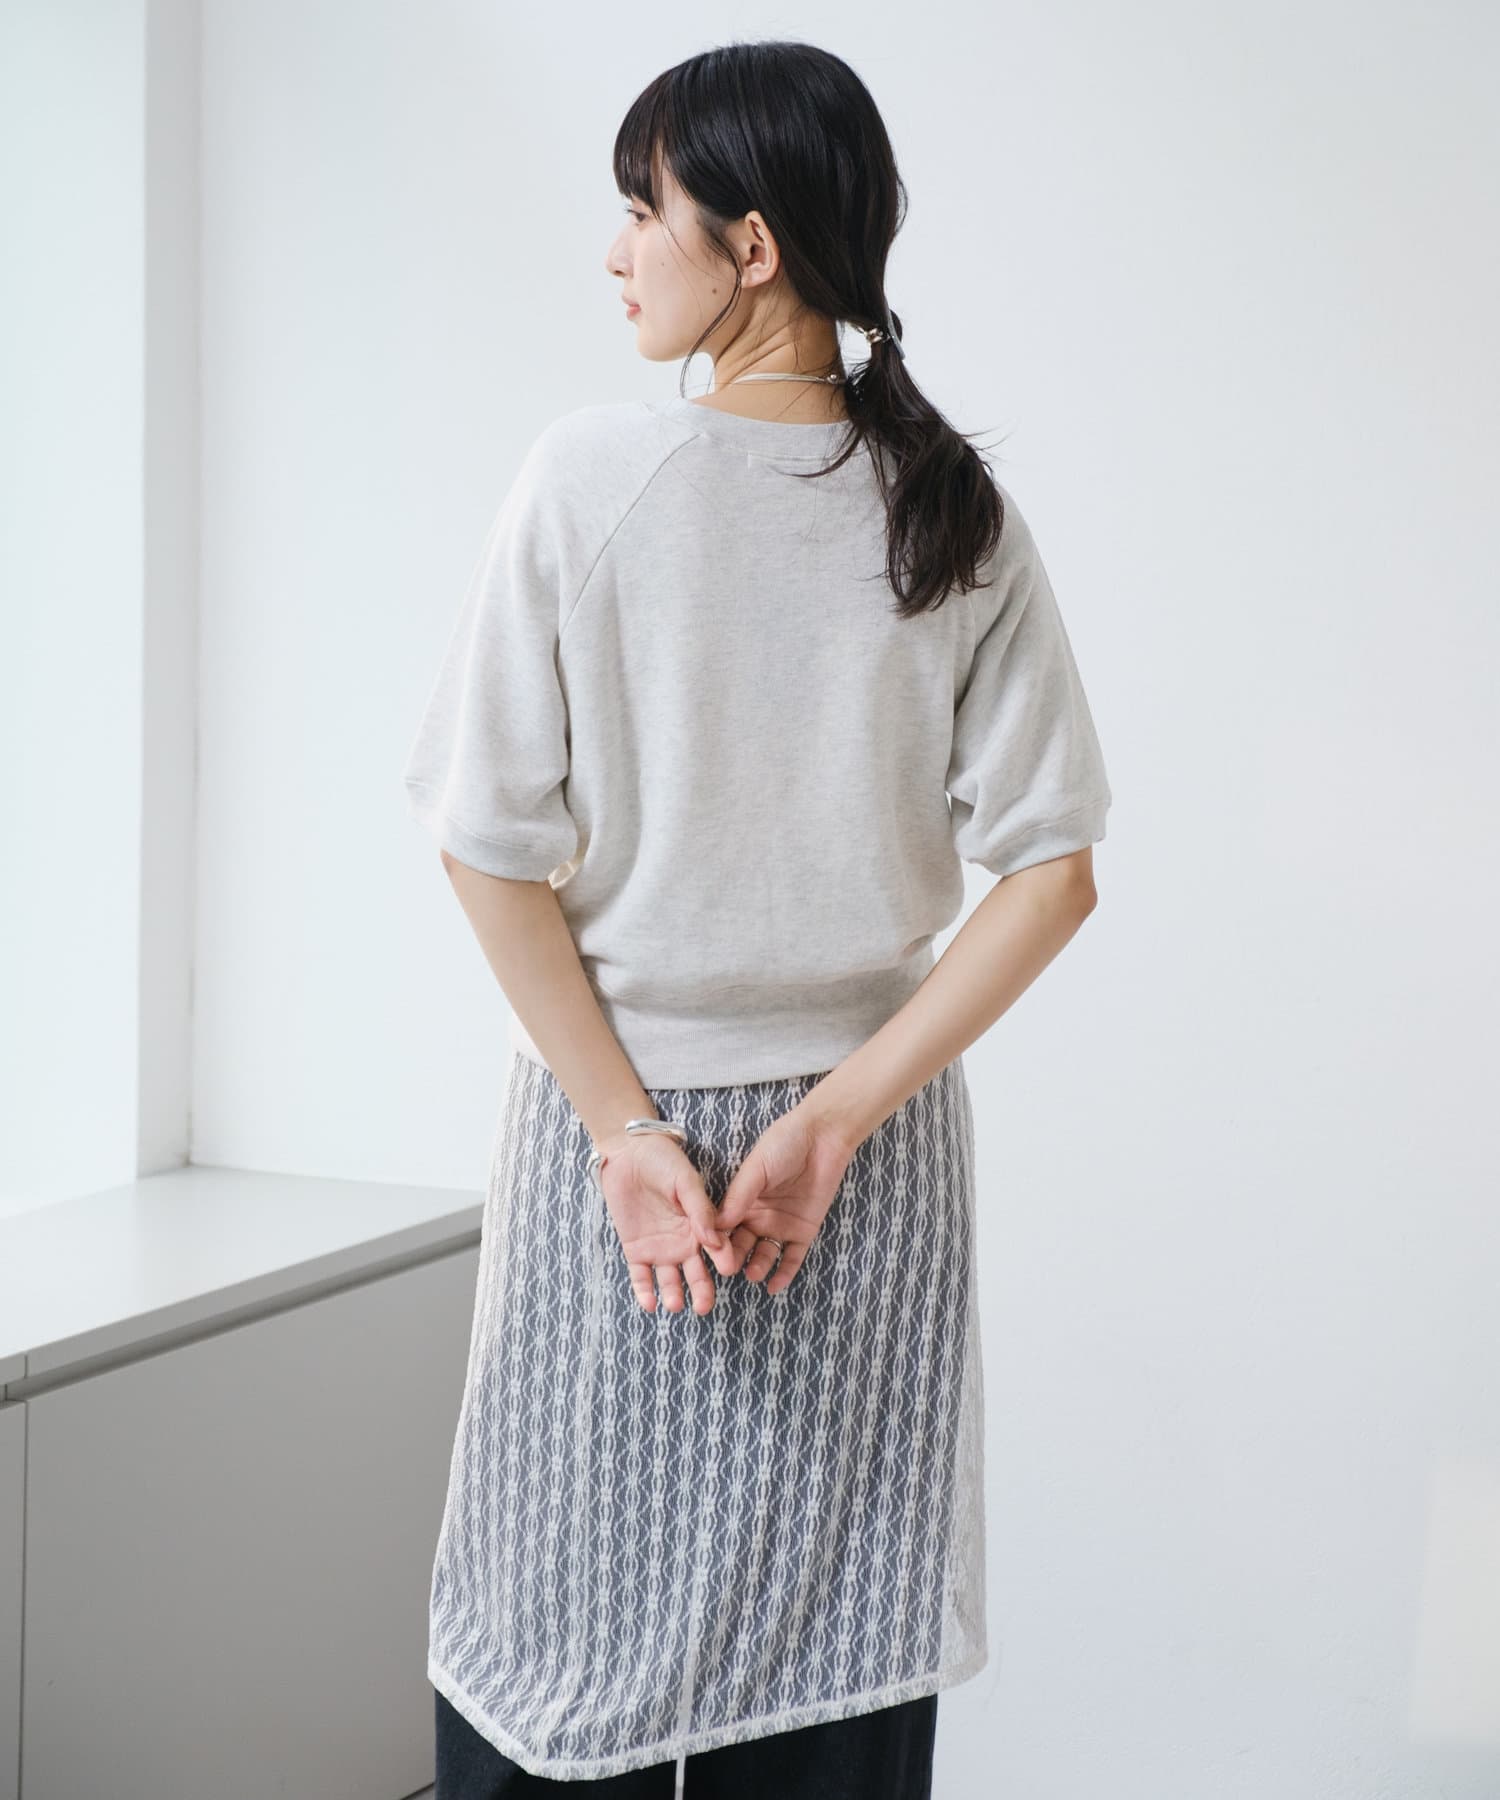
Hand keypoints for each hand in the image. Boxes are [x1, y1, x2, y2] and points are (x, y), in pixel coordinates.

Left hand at [595, 1128, 732, 1315]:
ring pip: (670, 1279)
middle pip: (696, 1273)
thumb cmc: (662, 1161)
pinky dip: (644, 1291)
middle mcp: (683, 1242)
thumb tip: (714, 1239)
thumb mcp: (685, 1180)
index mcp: (700, 1224)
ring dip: (673, 1294)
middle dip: (701, 1291)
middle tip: (703, 1307)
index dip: (723, 1259)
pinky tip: (649, 1304)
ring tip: (674, 1304)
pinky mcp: (635, 1250)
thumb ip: (699, 1208)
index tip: (728, 1269)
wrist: (627, 1154)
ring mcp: (659, 1248)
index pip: (716, 1248)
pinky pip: (641, 1276)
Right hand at [712, 1101, 854, 1294]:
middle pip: (741, 1244)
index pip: (723, 1227)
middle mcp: (757, 1216)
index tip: (708, 1254)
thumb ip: (738, 1197)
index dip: (716, 1241)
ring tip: (753, 1273)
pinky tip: (774, 1286)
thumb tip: (715, 1225)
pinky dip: (784, 1273)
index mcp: (741, 1200)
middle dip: (734, 1258)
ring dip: (757, 1266)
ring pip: (764, 1254)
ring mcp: (780, 1225)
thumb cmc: (784, 1144)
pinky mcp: (803, 1231)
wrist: (823, 1137)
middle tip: (728, 1269)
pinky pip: (792, 1257)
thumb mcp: (755, 1169)